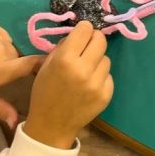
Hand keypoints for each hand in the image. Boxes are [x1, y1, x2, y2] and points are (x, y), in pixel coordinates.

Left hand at [0, 22, 44, 128]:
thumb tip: (18, 124)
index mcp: (1, 69)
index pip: (31, 63)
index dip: (44, 63)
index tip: (54, 64)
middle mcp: (2, 50)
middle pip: (18, 57)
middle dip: (11, 64)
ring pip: (10, 47)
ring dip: (4, 53)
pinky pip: (3, 36)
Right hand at [23, 21, 113, 148]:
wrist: (51, 126)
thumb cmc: (45, 92)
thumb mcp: (46, 65)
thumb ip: (63, 46)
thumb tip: (80, 32)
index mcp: (65, 60)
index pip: (85, 30)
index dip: (84, 29)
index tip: (82, 32)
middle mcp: (83, 69)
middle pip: (101, 40)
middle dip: (94, 39)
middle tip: (88, 45)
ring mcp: (97, 83)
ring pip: (106, 58)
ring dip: (97, 60)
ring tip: (87, 69)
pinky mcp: (106, 95)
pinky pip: (109, 75)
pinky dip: (101, 76)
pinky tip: (91, 84)